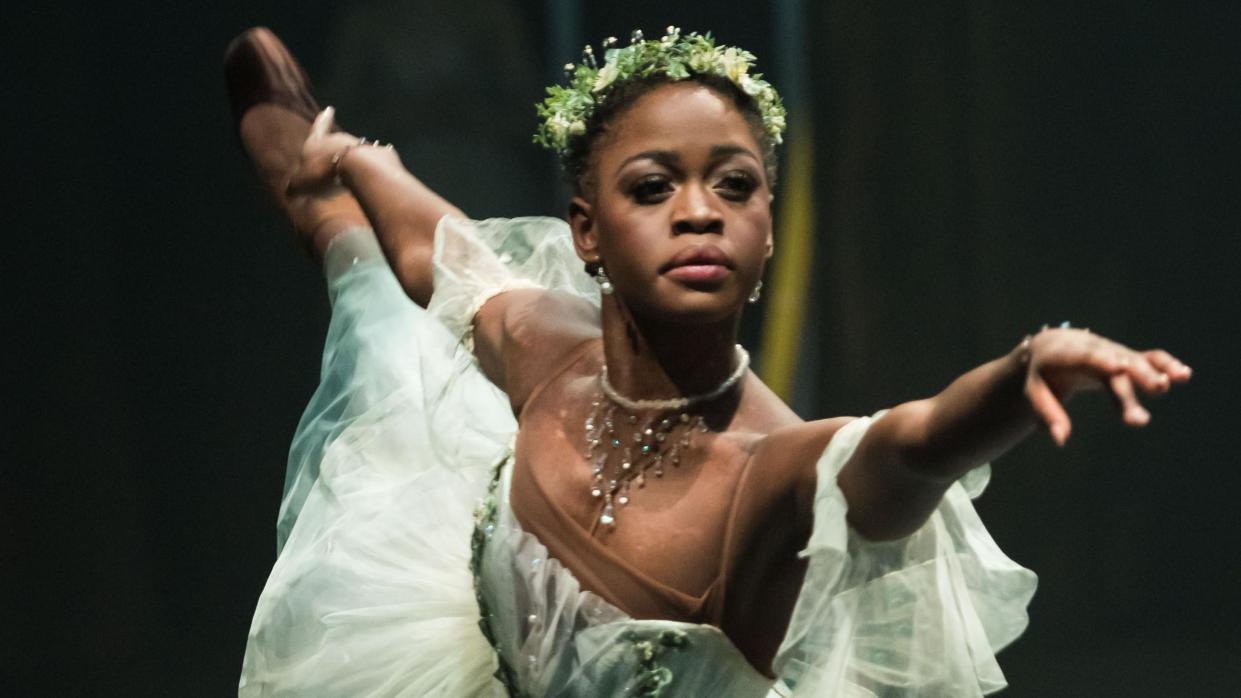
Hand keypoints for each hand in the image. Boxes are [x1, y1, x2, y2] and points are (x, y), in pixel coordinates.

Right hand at [285, 107, 399, 197]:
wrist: (359, 167)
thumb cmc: (324, 173)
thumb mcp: (301, 184)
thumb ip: (295, 187)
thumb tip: (291, 193)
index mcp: (317, 142)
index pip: (318, 128)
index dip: (322, 120)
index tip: (330, 109)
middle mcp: (339, 140)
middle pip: (337, 145)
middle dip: (336, 153)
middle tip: (334, 167)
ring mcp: (359, 147)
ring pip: (354, 155)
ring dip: (352, 165)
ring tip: (349, 181)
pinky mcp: (377, 157)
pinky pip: (371, 165)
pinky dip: (368, 172)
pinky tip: (367, 183)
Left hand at [1022, 327, 1190, 445]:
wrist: (1050, 348)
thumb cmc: (1040, 375)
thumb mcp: (1034, 393)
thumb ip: (1049, 415)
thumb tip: (1062, 441)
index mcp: (1067, 354)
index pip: (1085, 357)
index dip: (1102, 361)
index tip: (1118, 367)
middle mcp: (1095, 351)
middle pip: (1117, 363)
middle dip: (1137, 376)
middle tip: (1158, 389)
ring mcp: (1112, 353)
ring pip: (1135, 360)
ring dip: (1155, 370)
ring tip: (1176, 381)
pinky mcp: (1126, 358)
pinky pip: (1147, 359)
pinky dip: (1164, 365)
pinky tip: (1184, 375)